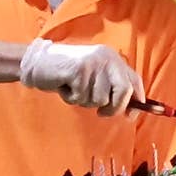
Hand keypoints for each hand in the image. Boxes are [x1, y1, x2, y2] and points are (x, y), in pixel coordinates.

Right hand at [19, 39, 145, 115]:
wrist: (39, 62)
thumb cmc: (67, 75)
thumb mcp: (94, 78)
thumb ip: (111, 89)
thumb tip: (131, 112)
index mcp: (113, 59)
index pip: (134, 80)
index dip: (137, 100)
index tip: (131, 116)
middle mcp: (107, 58)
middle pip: (124, 91)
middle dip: (114, 108)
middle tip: (101, 113)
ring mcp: (94, 63)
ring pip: (99, 99)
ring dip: (84, 101)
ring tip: (73, 88)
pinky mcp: (80, 70)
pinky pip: (81, 97)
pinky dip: (71, 98)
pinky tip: (65, 85)